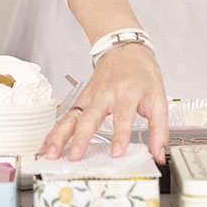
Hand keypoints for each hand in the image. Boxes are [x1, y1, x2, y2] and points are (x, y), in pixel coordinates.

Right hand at [39, 44, 167, 161]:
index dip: (120, 134)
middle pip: (90, 117)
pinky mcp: (80, 100)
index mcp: (127, 93)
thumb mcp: (158, 98)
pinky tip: (46, 147)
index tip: (116, 153)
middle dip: (81, 138)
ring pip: (71, 117)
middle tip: (76, 157)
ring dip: (59, 136)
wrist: (124, 49)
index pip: (123, 116)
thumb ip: (160, 129)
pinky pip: (65, 117)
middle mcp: (105, 95)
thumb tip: (158, 154)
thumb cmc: (141, 73)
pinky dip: (54, 132)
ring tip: (52, 154)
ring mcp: (89, 97)